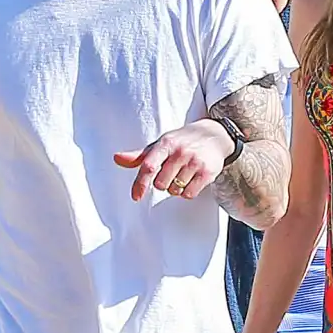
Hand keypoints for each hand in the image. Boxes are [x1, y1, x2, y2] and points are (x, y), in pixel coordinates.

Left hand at [115, 120, 233, 202]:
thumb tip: (117, 158)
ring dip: (176, 188)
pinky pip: (189, 194)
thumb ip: (139, 156)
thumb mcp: (161, 144)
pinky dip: (187, 192)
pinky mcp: (207, 173)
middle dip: (163, 184)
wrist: (215, 135)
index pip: (149, 166)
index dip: (140, 183)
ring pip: (175, 191)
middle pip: (161, 184)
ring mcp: (194, 162)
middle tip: (170, 174)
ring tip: (183, 174)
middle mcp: (180, 152)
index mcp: (165, 144)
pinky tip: (191, 180)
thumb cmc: (182, 141)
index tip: (136, 197)